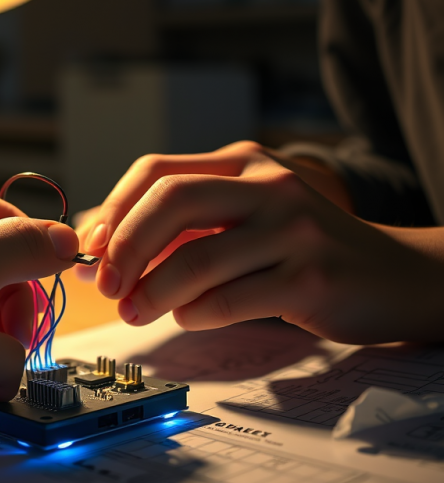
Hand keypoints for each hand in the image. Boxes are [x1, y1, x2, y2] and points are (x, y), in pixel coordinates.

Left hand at [79, 141, 443, 343]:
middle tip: (106, 284)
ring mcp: (294, 228)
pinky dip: (194, 313)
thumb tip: (100, 245)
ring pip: (197, 257)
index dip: (114, 208)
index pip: (156, 170)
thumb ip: (181, 227)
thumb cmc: (299, 250)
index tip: (91, 247)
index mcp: (242, 165)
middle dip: (126, 246)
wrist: (392, 276)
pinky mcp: (311, 276)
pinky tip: (187, 318)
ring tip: (135, 311)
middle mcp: (267, 185)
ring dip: (153, 291)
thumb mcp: (242, 219)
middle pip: (171, 201)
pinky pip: (230, 298)